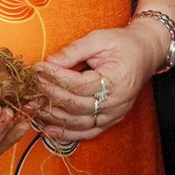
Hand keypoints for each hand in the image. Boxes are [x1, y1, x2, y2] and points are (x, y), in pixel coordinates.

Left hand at [33, 22, 160, 141]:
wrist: (145, 53)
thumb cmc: (123, 44)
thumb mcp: (99, 39)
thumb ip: (73, 51)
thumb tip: (49, 62)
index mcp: (116, 79)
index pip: (78, 84)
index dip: (55, 77)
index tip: (38, 68)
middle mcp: (117, 101)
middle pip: (76, 105)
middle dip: (49, 95)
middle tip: (30, 86)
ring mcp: (114, 114)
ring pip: (78, 123)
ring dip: (53, 117)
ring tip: (33, 107)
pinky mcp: (111, 120)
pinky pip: (87, 132)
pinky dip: (66, 134)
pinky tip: (48, 130)